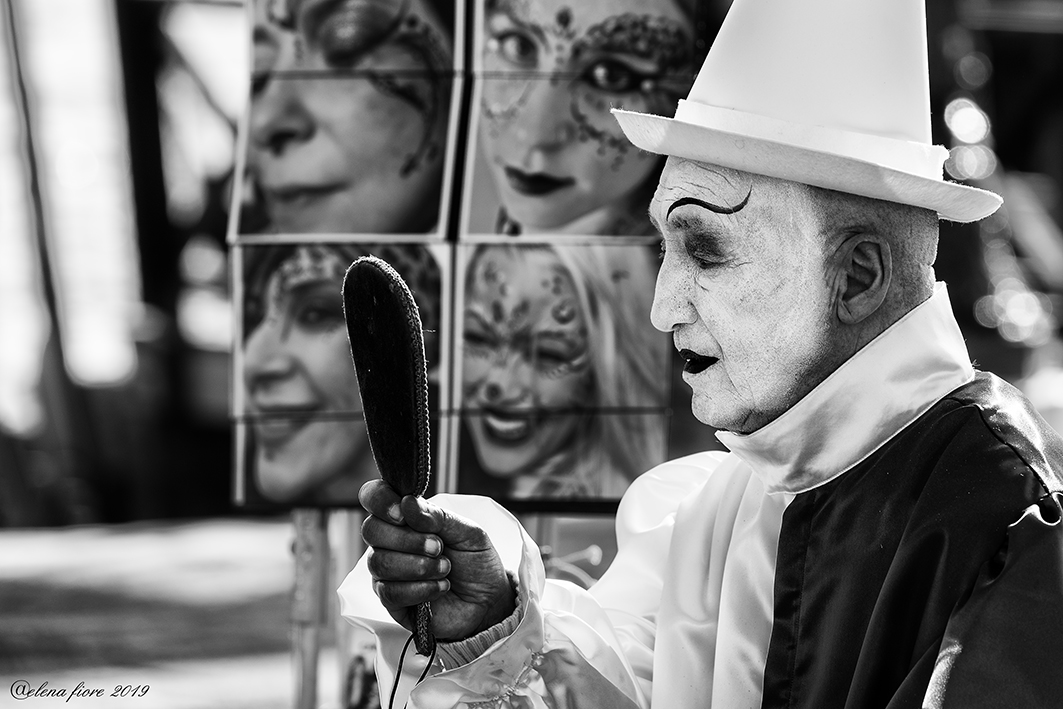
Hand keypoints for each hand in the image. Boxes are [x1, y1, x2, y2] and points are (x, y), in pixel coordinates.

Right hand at [359, 480, 515, 640]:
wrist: (488, 600)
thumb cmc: (476, 562)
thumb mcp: (468, 532)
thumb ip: (438, 517)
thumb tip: (407, 503)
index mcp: (407, 517)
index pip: (374, 497)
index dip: (382, 501)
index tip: (402, 514)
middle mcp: (391, 542)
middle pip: (371, 530)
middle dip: (407, 539)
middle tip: (438, 547)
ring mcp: (388, 571)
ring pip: (379, 562)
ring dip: (418, 566)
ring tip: (444, 569)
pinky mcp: (391, 600)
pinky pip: (389, 592)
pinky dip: (420, 589)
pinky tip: (439, 587)